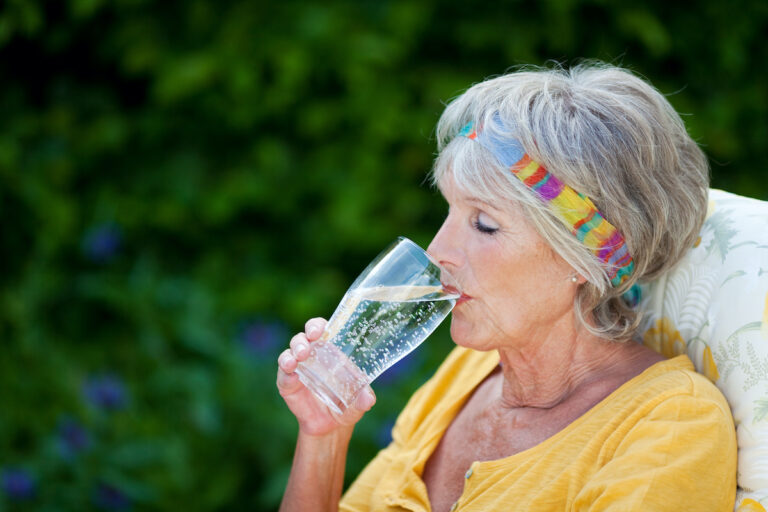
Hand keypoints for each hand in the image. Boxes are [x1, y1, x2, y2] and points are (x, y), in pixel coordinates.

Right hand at [277, 317, 375, 435]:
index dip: (317, 325)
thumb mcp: (358, 404)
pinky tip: (291, 375)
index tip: (319, 330)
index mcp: (330, 352)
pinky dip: (286, 372)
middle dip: (304, 337)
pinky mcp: (287, 384)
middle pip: (303, 337)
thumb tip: (368, 398)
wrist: (330, 427)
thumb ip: (364, 400)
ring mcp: (298, 369)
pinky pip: (283, 374)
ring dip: (294, 351)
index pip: (321, 330)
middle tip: (310, 341)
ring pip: (290, 352)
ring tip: (299, 358)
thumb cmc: (347, 406)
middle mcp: (312, 356)